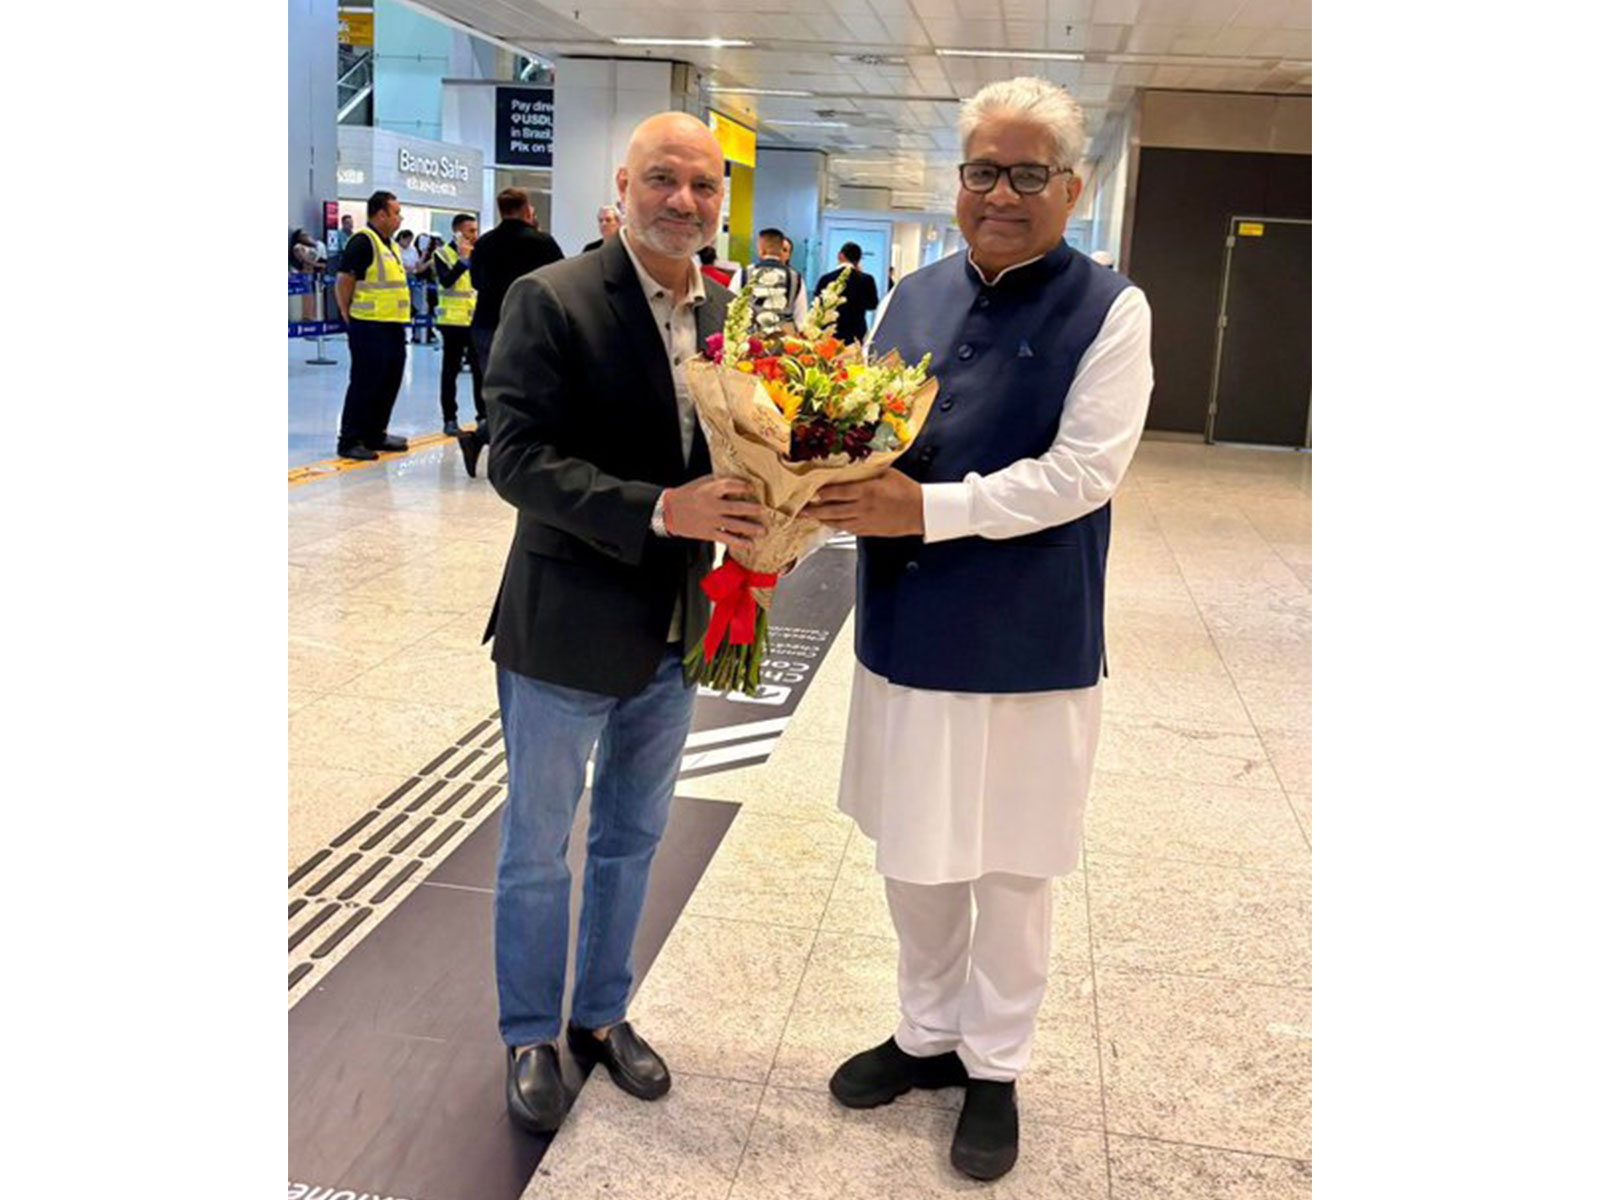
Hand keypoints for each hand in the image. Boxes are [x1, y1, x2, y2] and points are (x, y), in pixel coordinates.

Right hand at [663, 476, 766, 551]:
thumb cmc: (687, 494)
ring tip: (762, 530)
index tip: (752, 487)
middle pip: (735, 507)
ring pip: (734, 525)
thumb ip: (718, 482)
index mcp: (708, 490)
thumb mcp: (701, 483)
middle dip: (752, 509)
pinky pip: (726, 539)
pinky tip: (750, 544)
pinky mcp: (708, 533)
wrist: (668, 511)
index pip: (729, 485)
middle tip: (763, 510)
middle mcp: (710, 506)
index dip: (742, 486)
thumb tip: (740, 480)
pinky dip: (739, 542)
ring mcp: (710, 521)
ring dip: (750, 528)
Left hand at [801, 470, 923, 536]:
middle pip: (832, 510)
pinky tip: (829, 523)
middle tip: (801, 509)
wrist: (921, 512)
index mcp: (867, 492)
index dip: (822, 493)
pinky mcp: (868, 531)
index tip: (812, 492)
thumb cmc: (907, 491)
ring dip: (821, 520)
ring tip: (810, 517)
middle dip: (814, 510)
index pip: (837, 493)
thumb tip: (853, 466)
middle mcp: (863, 508)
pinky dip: (836, 526)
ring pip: (837, 522)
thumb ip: (868, 472)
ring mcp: (865, 521)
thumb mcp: (887, 474)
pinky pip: (847, 529)